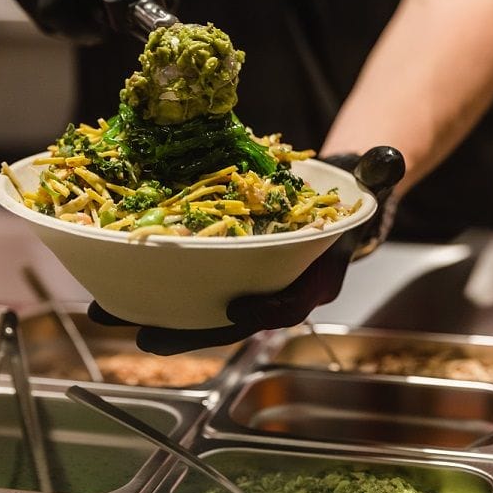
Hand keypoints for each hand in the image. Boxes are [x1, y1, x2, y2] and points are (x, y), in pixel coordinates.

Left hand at [88, 147, 405, 353]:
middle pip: (230, 318)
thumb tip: (386, 160)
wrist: (338, 195)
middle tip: (140, 332)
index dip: (265, 311)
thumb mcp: (370, 179)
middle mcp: (277, 283)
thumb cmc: (352, 191)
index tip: (236, 311)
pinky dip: (156, 277)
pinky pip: (190, 276)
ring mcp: (248, 276)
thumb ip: (378, 173)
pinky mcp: (226, 262)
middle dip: (186, 330)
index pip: (291, 302)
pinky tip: (116, 275)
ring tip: (105, 308)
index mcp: (315, 274)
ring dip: (154, 309)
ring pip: (201, 304)